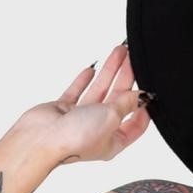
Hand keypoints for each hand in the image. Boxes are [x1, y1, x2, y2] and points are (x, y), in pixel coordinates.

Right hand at [15, 43, 151, 165]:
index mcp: (113, 141)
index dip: (144, 107)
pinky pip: (77, 91)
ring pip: (99, 91)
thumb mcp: (111, 118)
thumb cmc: (75, 138)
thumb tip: (138, 95)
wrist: (42, 139)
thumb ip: (125, 104)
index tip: (150, 89)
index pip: (135, 124)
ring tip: (118, 51)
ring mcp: (80, 119)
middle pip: (118, 100)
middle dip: (126, 77)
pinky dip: (84, 80)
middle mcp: (98, 131)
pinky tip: (92, 69)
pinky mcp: (63, 109)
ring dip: (109, 71)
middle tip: (132, 57)